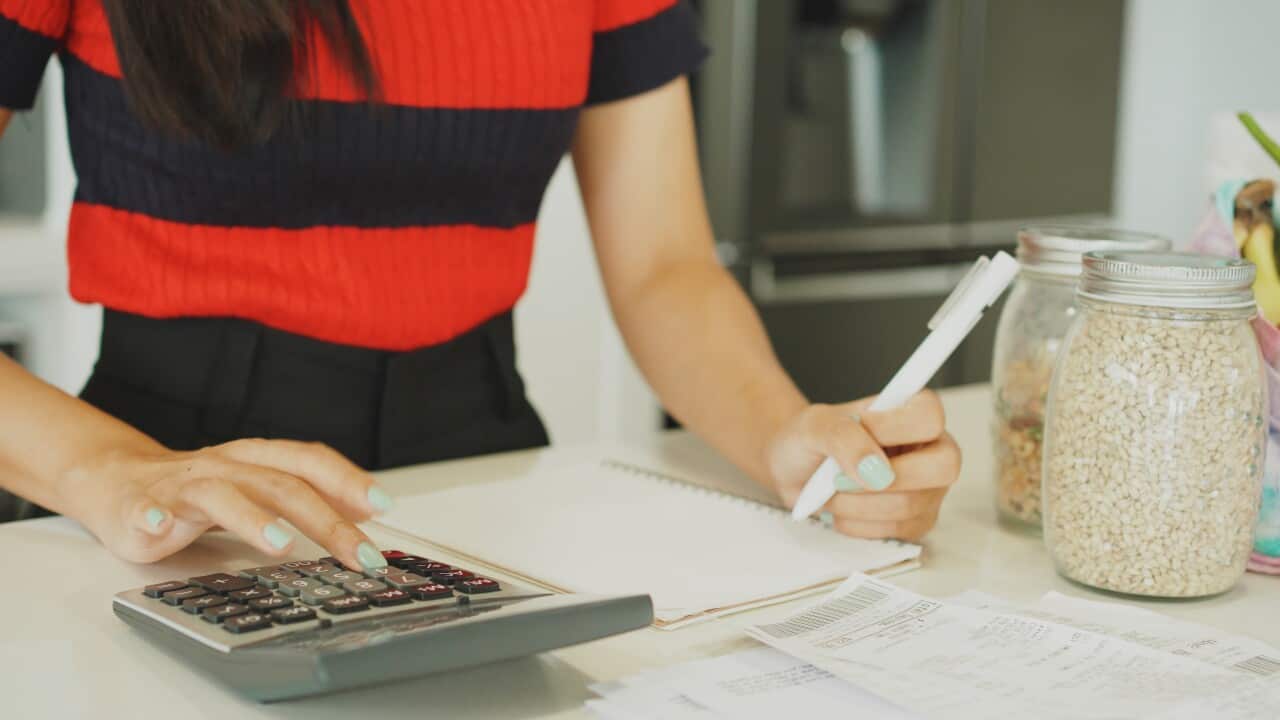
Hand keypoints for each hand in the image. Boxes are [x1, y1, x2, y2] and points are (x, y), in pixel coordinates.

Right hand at [58, 439, 393, 569]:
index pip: (310, 462)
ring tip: (281, 543)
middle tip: (359, 553)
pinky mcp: (139, 506)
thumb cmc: (197, 490)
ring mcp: (183, 485)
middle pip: (281, 485)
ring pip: (222, 495)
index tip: (385, 508)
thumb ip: (307, 496)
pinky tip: (157, 529)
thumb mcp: (258, 486)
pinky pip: (143, 509)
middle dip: (326, 520)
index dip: (349, 481)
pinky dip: (149, 517)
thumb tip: (366, 515)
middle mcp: (225, 466)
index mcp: (256, 459)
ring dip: (253, 518)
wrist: (115, 479)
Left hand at [766, 391, 960, 540]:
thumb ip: (844, 437)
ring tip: (832, 492)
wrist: (796, 473)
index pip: (930, 416)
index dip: (894, 428)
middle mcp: (930, 449)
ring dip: (858, 504)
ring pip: (912, 505)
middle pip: (944, 466)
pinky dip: (859, 524)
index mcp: (912, 412)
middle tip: (840, 477)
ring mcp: (928, 488)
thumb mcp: (815, 425)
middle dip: (884, 478)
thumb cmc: (810, 441)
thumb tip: (876, 470)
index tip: (859, 430)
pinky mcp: (916, 521)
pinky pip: (898, 531)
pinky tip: (842, 510)